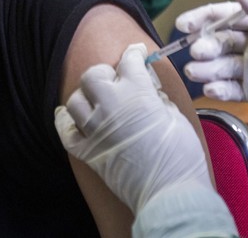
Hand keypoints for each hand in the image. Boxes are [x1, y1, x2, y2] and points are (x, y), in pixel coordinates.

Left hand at [55, 43, 212, 212]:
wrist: (170, 194)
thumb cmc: (181, 155)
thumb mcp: (176, 117)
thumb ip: (158, 99)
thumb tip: (150, 92)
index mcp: (137, 92)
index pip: (129, 61)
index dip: (134, 55)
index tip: (136, 54)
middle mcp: (111, 105)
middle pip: (92, 76)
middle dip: (104, 74)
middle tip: (115, 81)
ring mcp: (95, 129)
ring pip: (75, 101)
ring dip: (85, 99)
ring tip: (96, 102)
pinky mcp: (87, 152)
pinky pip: (65, 132)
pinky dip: (67, 123)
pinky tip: (73, 119)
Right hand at [179, 0, 247, 125]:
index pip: (227, 16)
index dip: (204, 18)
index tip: (184, 24)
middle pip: (220, 41)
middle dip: (205, 45)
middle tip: (197, 52)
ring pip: (222, 66)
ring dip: (206, 68)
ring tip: (196, 72)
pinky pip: (232, 90)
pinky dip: (219, 89)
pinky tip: (212, 89)